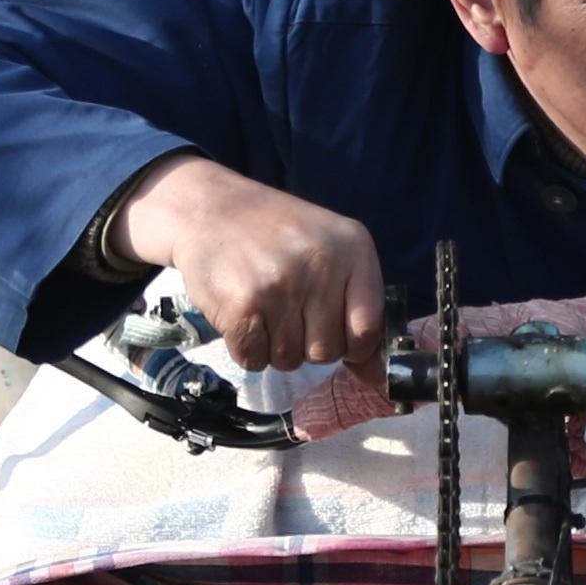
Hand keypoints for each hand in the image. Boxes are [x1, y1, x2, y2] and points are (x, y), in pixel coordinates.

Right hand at [114, 158, 384, 372]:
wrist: (208, 208)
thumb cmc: (275, 232)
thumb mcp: (329, 252)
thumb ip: (357, 310)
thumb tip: (377, 376)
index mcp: (353, 249)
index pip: (369, 329)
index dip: (351, 344)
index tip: (332, 331)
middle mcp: (322, 266)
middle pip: (328, 351)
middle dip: (307, 343)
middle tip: (286, 308)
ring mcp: (281, 287)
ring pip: (290, 360)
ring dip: (274, 345)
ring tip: (263, 306)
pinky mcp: (243, 308)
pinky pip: (255, 360)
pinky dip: (247, 348)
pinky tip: (242, 314)